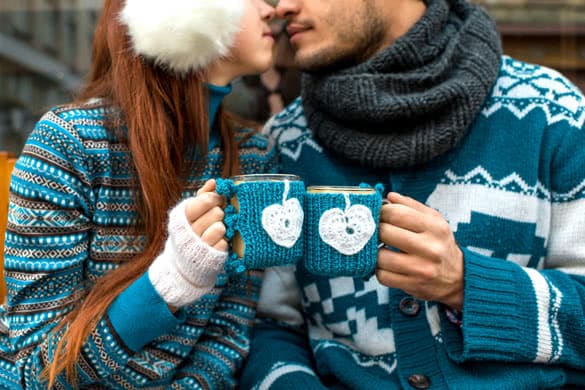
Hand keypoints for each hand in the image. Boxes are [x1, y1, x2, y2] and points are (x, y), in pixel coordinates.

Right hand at [185, 179, 227, 251]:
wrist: (186, 260)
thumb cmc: (192, 230)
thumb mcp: (193, 212)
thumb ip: (202, 195)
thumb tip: (214, 182)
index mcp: (182, 217)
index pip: (204, 200)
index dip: (215, 198)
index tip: (218, 200)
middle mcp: (189, 232)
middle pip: (217, 213)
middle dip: (219, 213)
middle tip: (217, 216)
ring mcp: (200, 245)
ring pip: (220, 228)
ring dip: (222, 227)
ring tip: (217, 229)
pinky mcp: (211, 257)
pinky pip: (224, 243)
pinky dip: (224, 241)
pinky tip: (217, 241)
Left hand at [376, 192, 463, 309]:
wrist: (458, 278)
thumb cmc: (440, 244)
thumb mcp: (434, 221)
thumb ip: (411, 206)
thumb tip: (389, 196)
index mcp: (435, 227)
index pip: (397, 213)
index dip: (382, 212)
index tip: (379, 214)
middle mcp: (430, 248)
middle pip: (386, 232)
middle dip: (375, 230)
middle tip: (375, 231)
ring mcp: (421, 269)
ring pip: (381, 257)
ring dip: (375, 252)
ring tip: (380, 248)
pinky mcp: (412, 285)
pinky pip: (383, 276)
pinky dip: (379, 269)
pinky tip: (386, 264)